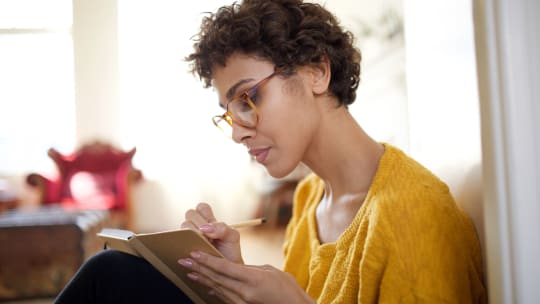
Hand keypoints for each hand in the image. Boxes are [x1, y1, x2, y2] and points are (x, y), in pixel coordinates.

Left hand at [178, 251, 314, 303]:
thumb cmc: (288, 288)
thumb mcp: (270, 271)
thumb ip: (250, 269)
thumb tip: (236, 267)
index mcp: (252, 279)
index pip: (224, 267)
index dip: (207, 260)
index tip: (194, 253)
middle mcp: (244, 292)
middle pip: (216, 278)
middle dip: (198, 267)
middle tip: (183, 260)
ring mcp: (242, 302)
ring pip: (217, 288)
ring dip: (202, 278)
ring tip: (189, 271)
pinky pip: (224, 297)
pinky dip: (213, 289)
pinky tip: (206, 285)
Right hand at [181, 202, 242, 263]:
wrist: (227, 272)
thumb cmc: (230, 252)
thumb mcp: (232, 237)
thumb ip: (223, 228)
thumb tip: (204, 228)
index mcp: (210, 221)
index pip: (201, 207)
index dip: (203, 214)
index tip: (209, 226)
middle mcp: (198, 227)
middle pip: (190, 214)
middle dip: (198, 224)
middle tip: (206, 238)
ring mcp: (189, 237)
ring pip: (183, 226)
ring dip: (192, 234)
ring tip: (202, 245)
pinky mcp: (183, 247)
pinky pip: (176, 240)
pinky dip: (184, 244)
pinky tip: (192, 251)